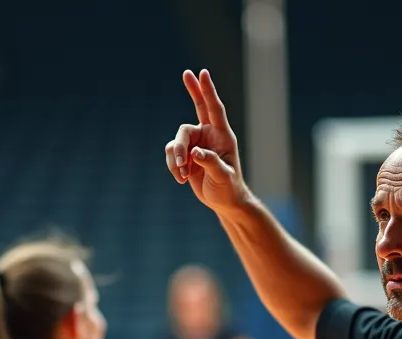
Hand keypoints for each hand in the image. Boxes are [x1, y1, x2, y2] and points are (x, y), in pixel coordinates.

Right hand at [164, 69, 248, 212]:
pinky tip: (181, 179)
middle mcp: (209, 136)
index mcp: (223, 136)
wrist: (223, 202)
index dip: (208, 91)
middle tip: (186, 73)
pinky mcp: (186, 155)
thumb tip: (195, 152)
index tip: (203, 73)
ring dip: (177, 158)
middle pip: (198, 107)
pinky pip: (172, 154)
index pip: (215, 109)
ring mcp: (196, 144)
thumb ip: (211, 163)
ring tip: (183, 175)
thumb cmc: (229, 189)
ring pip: (178, 140)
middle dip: (192, 90)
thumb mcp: (223, 177)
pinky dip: (173, 166)